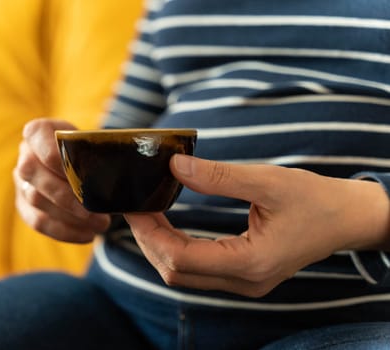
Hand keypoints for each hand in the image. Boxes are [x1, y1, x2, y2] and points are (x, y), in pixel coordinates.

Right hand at [14, 119, 109, 242]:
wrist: (81, 165)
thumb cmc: (89, 152)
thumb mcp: (92, 143)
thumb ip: (95, 150)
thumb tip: (116, 168)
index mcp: (37, 131)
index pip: (36, 135)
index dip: (56, 154)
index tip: (83, 172)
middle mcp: (24, 155)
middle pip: (32, 171)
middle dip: (66, 193)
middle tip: (95, 210)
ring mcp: (21, 182)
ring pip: (36, 200)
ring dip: (70, 216)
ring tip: (101, 224)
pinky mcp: (23, 206)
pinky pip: (38, 222)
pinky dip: (65, 231)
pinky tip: (88, 235)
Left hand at [125, 154, 389, 296]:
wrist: (345, 219)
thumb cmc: (314, 199)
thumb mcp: (268, 181)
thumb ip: (219, 176)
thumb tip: (174, 166)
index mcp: (251, 262)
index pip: (181, 258)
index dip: (150, 233)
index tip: (135, 207)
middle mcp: (244, 282)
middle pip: (175, 272)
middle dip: (149, 240)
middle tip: (137, 207)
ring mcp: (244, 284)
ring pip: (183, 275)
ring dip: (160, 246)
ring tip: (149, 214)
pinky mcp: (243, 277)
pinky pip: (197, 271)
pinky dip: (177, 249)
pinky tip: (169, 226)